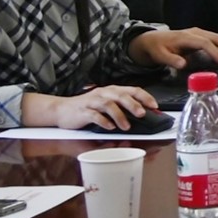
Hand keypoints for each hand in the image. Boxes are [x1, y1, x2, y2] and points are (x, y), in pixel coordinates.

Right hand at [37, 85, 163, 131]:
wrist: (62, 110)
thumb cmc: (87, 108)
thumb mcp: (106, 106)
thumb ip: (122, 109)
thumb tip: (143, 115)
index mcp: (112, 91)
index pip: (132, 90)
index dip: (145, 97)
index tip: (155, 106)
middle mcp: (103, 93)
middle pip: (121, 95)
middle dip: (133, 104)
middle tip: (142, 114)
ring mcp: (92, 101)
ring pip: (108, 104)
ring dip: (119, 115)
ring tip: (126, 126)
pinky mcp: (82, 111)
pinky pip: (94, 115)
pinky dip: (103, 121)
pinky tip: (109, 127)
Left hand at [129, 27, 217, 75]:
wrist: (153, 40)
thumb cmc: (157, 48)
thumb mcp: (159, 55)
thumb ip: (171, 60)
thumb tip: (182, 64)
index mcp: (185, 37)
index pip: (204, 43)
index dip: (214, 52)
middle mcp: (195, 33)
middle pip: (216, 37)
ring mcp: (199, 33)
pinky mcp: (201, 36)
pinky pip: (217, 38)